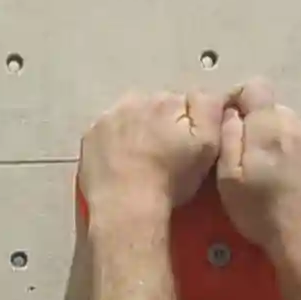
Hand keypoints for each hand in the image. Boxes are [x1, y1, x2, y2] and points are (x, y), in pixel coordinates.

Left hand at [78, 90, 215, 228]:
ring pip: (130, 116)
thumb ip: (211, 108)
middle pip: (156, 106)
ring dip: (137, 129)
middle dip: (162, 123)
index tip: (188, 146)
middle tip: (165, 155)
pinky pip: (108, 131)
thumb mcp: (208, 144)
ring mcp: (109, 116)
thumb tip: (208, 93)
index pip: (185, 103)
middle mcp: (136, 99)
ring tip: (141, 159)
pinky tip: (120, 162)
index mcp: (167, 100)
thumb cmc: (171, 179)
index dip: (190, 124)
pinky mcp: (89, 135)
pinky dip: (114, 141)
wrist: (126, 207)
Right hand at [215, 78, 300, 262]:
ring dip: (278, 136)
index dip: (238, 98)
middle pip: (272, 108)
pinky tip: (289, 175)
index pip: (255, 87)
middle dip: (257, 123)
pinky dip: (295, 150)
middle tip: (246, 154)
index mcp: (269, 124)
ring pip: (291, 124)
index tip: (229, 121)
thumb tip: (231, 112)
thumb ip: (227, 136)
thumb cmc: (260, 210)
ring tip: (269, 166)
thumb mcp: (228, 176)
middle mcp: (296, 124)